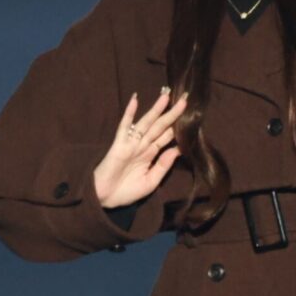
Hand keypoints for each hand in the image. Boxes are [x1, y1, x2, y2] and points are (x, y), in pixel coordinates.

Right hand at [93, 88, 187, 207]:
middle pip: (161, 126)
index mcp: (151, 154)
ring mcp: (131, 143)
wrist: (105, 199)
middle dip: (173, 113)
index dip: (178, 126)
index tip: (191, 115)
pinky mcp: (119, 145)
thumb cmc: (126, 191)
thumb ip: (163, 166)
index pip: (167, 136)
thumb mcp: (150, 182)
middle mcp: (143, 145)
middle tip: (186, 98)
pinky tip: (135, 100)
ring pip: (146, 123)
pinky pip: (124, 127)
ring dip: (156, 109)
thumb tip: (177, 150)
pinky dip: (129, 114)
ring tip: (166, 96)